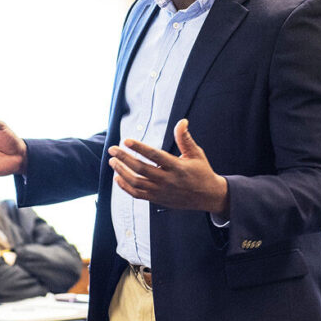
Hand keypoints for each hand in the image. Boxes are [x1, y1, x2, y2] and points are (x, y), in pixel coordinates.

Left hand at [107, 119, 228, 215]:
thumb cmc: (201, 172)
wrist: (208, 197)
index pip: (154, 156)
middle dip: (123, 158)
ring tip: (113, 161)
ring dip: (121, 171)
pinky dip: (125, 186)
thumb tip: (182, 121)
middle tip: (112, 149)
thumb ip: (185, 138)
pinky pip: (137, 194)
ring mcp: (161, 191)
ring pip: (136, 182)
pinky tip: (118, 177)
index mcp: (177, 167)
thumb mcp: (196, 154)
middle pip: (140, 169)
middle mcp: (167, 180)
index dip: (139, 148)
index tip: (126, 140)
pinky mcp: (157, 199)